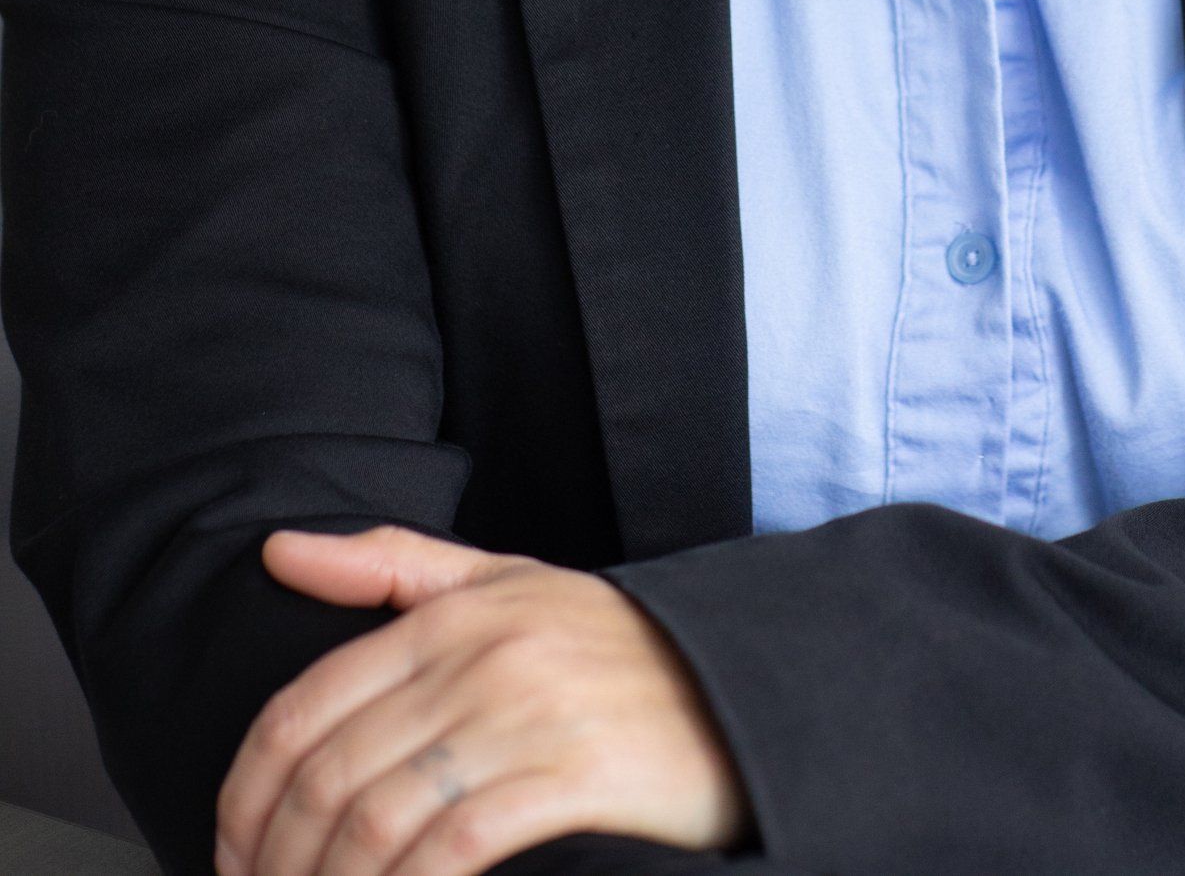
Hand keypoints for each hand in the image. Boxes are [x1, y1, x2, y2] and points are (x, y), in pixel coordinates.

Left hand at [214, 524, 753, 875]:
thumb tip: (276, 552)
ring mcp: (529, 716)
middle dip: (274, 859)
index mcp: (454, 613)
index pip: (302, 708)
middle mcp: (483, 656)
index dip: (244, 797)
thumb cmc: (612, 647)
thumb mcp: (507, 582)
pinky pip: (454, 848)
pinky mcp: (575, 776)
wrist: (741, 687)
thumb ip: (391, 565)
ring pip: (377, 819)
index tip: (233, 854)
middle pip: (328, 774)